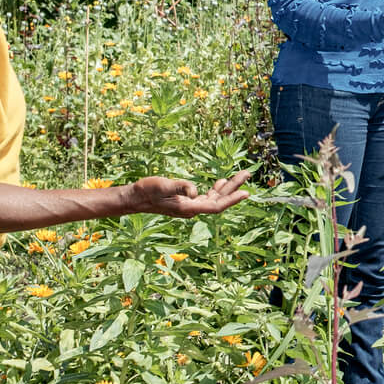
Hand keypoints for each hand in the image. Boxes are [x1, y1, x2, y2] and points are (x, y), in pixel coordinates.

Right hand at [126, 169, 253, 216]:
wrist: (135, 197)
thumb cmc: (148, 191)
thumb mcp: (163, 186)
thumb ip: (179, 187)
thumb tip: (195, 191)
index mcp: (189, 208)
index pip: (216, 206)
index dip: (232, 200)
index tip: (246, 192)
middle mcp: (193, 209)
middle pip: (219, 200)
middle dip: (234, 188)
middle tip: (247, 175)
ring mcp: (190, 206)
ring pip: (215, 198)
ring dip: (228, 187)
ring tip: (240, 176)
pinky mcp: (187, 202)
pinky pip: (207, 197)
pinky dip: (216, 189)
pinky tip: (221, 182)